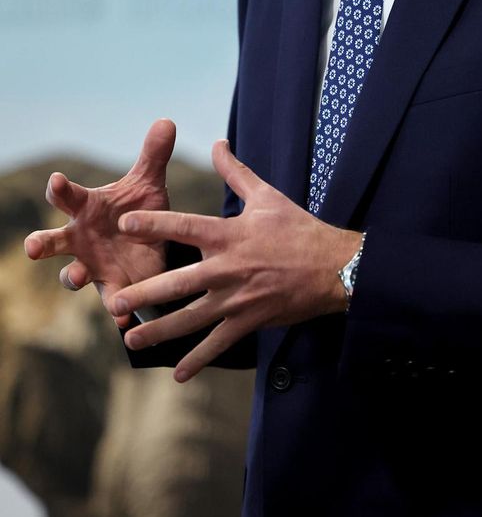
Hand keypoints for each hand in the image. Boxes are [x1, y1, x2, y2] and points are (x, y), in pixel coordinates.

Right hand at [24, 119, 176, 321]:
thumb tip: (167, 121)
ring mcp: (93, 266)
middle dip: (41, 243)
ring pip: (70, 276)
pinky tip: (123, 318)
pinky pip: (111, 304)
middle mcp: (81, 239)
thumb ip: (154, 156)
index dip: (59, 189)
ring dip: (70, 277)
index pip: (68, 197)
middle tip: (33, 247)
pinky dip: (116, 310)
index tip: (55, 180)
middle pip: (52, 240)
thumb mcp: (149, 184)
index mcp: (88, 209)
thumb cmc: (139, 211)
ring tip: (75, 278)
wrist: (154, 248)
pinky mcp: (113, 289)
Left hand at [111, 140, 361, 381]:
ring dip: (160, 330)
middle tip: (113, 301)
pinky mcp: (249, 321)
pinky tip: (178, 373)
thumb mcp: (267, 196)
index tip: (125, 223)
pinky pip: (219, 343)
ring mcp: (237, 298)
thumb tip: (218, 142)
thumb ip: (236, 172)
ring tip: (131, 338)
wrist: (333, 267)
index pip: (185, 227)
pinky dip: (199, 360)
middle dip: (144, 294)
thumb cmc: (299, 229)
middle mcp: (228, 268)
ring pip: (191, 318)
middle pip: (179, 282)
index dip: (155, 224)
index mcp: (230, 235)